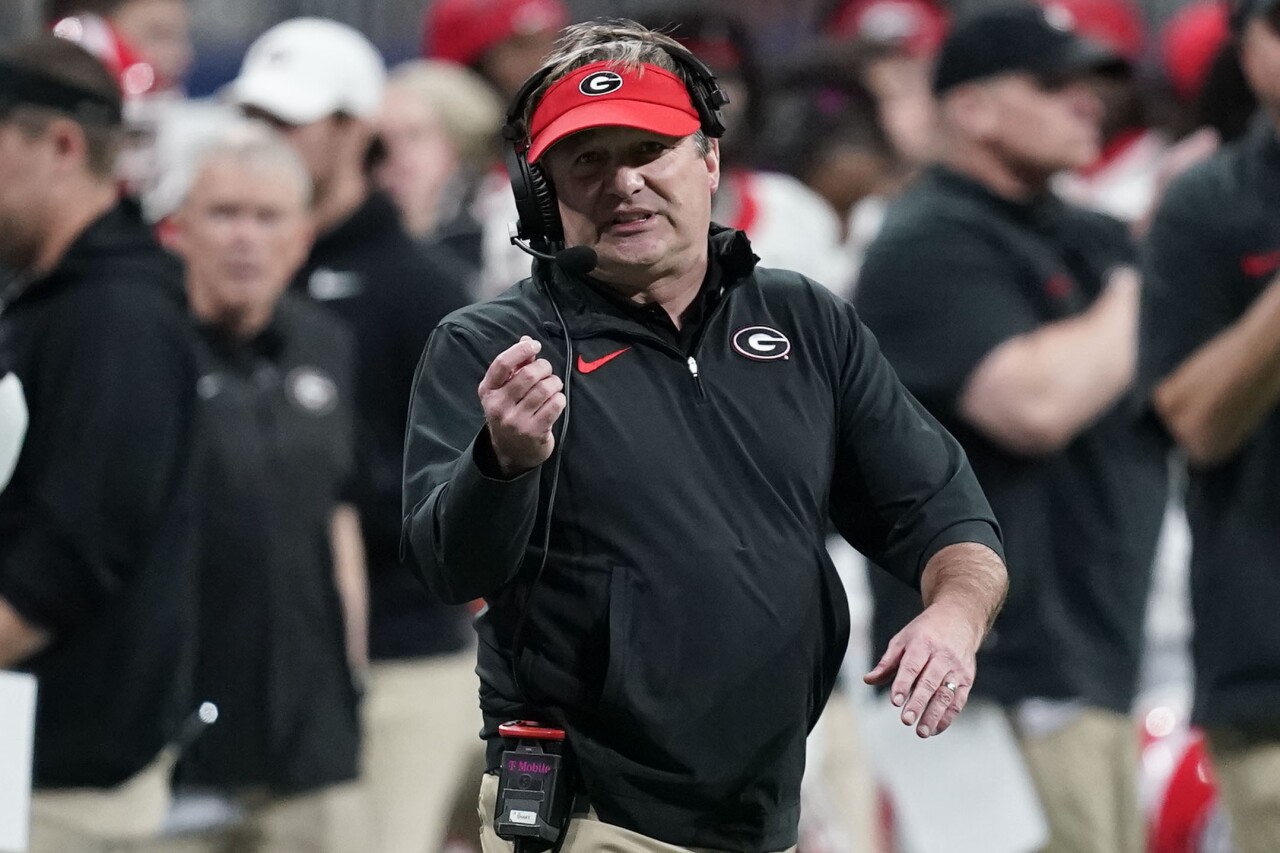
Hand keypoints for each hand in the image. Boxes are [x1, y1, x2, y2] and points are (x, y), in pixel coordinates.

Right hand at [478, 336, 565, 476]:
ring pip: (544, 388)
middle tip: (547, 373)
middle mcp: (498, 406)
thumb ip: (517, 365)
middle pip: (529, 374)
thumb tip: (527, 340)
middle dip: (545, 368)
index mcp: (488, 391)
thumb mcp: (506, 390)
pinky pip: (554, 405)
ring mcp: (515, 421)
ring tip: (553, 387)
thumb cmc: (511, 413)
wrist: (511, 452)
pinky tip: (556, 401)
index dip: (521, 350)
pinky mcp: (533, 432)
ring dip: (554, 383)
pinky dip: (560, 399)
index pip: (502, 364)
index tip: (535, 346)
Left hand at [864, 602, 980, 737]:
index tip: (895, 701)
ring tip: (922, 731)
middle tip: (907, 720)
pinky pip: (959, 700)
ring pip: (946, 694)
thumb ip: (887, 663)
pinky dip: (948, 716)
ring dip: (934, 715)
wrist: (959, 619)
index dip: (903, 684)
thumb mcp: (902, 639)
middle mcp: (942, 656)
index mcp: (923, 643)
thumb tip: (868, 680)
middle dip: (918, 703)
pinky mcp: (967, 679)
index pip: (912, 666)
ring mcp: (957, 668)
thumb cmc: (926, 631)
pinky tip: (936, 728)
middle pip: (930, 682)